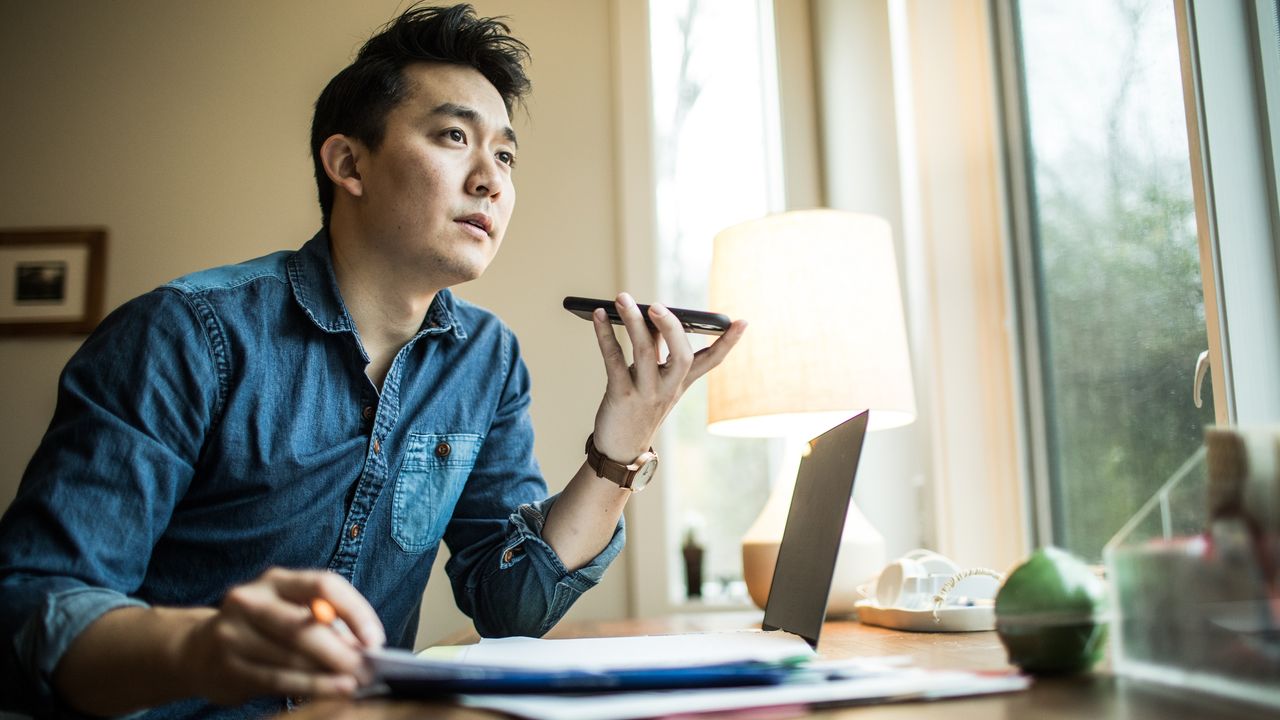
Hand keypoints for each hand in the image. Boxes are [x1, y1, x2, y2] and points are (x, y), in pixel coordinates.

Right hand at [181, 568, 384, 703]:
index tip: (374, 639)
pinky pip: (277, 679)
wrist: (196, 650)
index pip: (322, 585)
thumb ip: (324, 621)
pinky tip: (331, 691)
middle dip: (341, 650)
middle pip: (303, 626)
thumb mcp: (289, 610)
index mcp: (275, 580)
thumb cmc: (262, 628)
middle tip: (366, 668)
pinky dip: (310, 686)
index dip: (354, 611)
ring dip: (328, 673)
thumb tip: (364, 646)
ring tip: (354, 682)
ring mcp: (233, 634)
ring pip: (291, 657)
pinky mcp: (228, 667)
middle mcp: (250, 601)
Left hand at [590, 292, 746, 460]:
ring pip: (644, 353)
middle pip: (682, 356)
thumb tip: (644, 314)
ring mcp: (646, 393)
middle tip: (656, 305)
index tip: (742, 322)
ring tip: (622, 298)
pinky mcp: (621, 396)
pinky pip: (614, 360)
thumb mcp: (653, 380)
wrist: (620, 450)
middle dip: (671, 328)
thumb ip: (654, 348)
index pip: (711, 361)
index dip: (727, 343)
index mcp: (680, 383)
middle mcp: (668, 388)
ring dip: (633, 322)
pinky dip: (606, 335)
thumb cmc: (637, 408)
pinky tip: (598, 315)